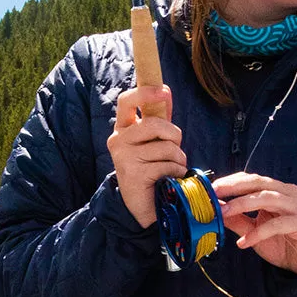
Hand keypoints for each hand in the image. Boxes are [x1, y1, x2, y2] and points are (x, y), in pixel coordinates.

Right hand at [108, 85, 187, 227]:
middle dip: (174, 136)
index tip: (163, 91)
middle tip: (174, 148)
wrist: (139, 205)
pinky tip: (168, 180)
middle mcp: (119, 140)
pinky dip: (176, 173)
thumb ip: (157, 119)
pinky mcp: (135, 173)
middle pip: (155, 124)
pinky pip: (168, 165)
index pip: (126, 101)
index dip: (145, 93)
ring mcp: (124, 157)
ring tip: (170, 168)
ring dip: (178, 159)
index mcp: (122, 128)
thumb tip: (165, 91)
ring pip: (167, 147)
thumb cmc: (150, 169)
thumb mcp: (152, 142)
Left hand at [212, 172, 296, 275]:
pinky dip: (258, 233)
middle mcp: (287, 193)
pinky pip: (277, 224)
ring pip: (268, 198)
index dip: (231, 182)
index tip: (211, 188)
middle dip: (234, 187)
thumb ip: (236, 219)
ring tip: (224, 213)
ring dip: (243, 204)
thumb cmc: (280, 241)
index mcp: (276, 190)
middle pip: (259, 183)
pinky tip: (243, 242)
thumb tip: (215, 210)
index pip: (252, 179)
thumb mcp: (253, 230)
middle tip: (215, 193)